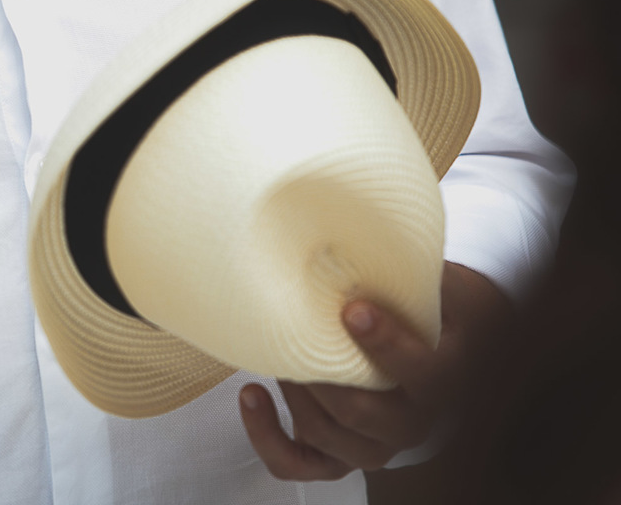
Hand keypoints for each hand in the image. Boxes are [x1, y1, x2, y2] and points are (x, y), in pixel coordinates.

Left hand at [238, 262, 509, 479]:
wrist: (448, 362)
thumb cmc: (436, 313)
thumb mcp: (441, 288)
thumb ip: (412, 274)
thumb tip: (360, 235)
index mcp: (444, 380)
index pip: (419, 372)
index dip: (385, 342)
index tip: (352, 309)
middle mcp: (413, 423)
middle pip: (361, 414)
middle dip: (321, 375)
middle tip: (298, 337)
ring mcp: (375, 446)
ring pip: (326, 438)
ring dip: (295, 396)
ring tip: (278, 357)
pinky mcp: (341, 457)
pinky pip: (298, 463)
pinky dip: (267, 438)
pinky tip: (251, 394)